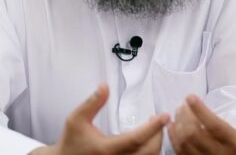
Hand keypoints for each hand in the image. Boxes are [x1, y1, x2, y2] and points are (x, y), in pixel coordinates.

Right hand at [31, 84, 168, 154]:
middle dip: (159, 135)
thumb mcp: (76, 119)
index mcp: (107, 149)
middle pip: (150, 152)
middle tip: (161, 119)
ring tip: (155, 128)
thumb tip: (104, 87)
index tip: (164, 116)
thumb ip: (91, 103)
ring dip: (156, 144)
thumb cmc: (71, 142)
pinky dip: (150, 151)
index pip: (136, 138)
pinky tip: (148, 140)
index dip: (153, 127)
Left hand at [167, 83, 235, 154]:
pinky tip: (173, 125)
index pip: (214, 126)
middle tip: (183, 104)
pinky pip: (180, 152)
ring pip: (184, 144)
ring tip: (179, 112)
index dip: (199, 110)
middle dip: (184, 116)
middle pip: (194, 134)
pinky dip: (173, 138)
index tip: (190, 97)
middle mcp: (221, 154)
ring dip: (177, 125)